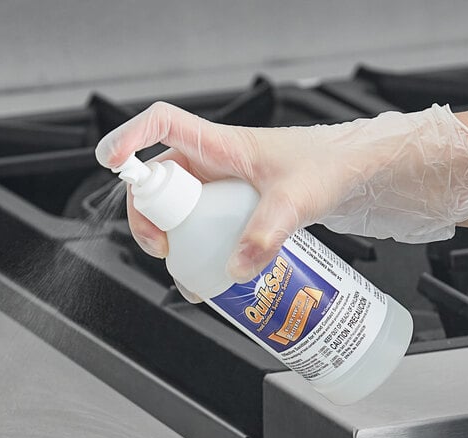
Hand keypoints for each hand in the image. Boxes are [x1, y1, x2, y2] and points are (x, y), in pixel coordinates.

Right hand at [95, 102, 467, 286]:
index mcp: (220, 145)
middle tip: (162, 249)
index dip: (130, 138)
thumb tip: (235, 270)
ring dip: (173, 246)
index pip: (163, 124)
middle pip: (158, 185)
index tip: (111, 162)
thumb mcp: (298, 198)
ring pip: (177, 216)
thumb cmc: (329, 167)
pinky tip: (210, 283)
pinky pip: (201, 235)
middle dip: (149, 218)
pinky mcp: (233, 216)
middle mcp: (212, 167)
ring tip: (189, 276)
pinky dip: (198, 259)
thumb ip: (267, 233)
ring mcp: (221, 194)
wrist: (356, 179)